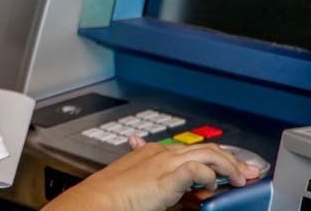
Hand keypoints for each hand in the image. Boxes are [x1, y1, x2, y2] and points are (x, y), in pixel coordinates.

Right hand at [44, 139, 259, 210]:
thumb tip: (175, 184)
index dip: (215, 156)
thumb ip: (155, 178)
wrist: (100, 199)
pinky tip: (212, 187)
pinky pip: (197, 169)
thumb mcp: (137, 181)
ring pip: (208, 154)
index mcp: (153, 152)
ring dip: (228, 166)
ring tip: (239, 180)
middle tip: (246, 172)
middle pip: (205, 148)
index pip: (192, 148)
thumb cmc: (114, 195)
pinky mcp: (168, 176)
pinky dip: (209, 177)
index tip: (230, 168)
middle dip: (231, 159)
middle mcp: (162, 152)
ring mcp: (165, 162)